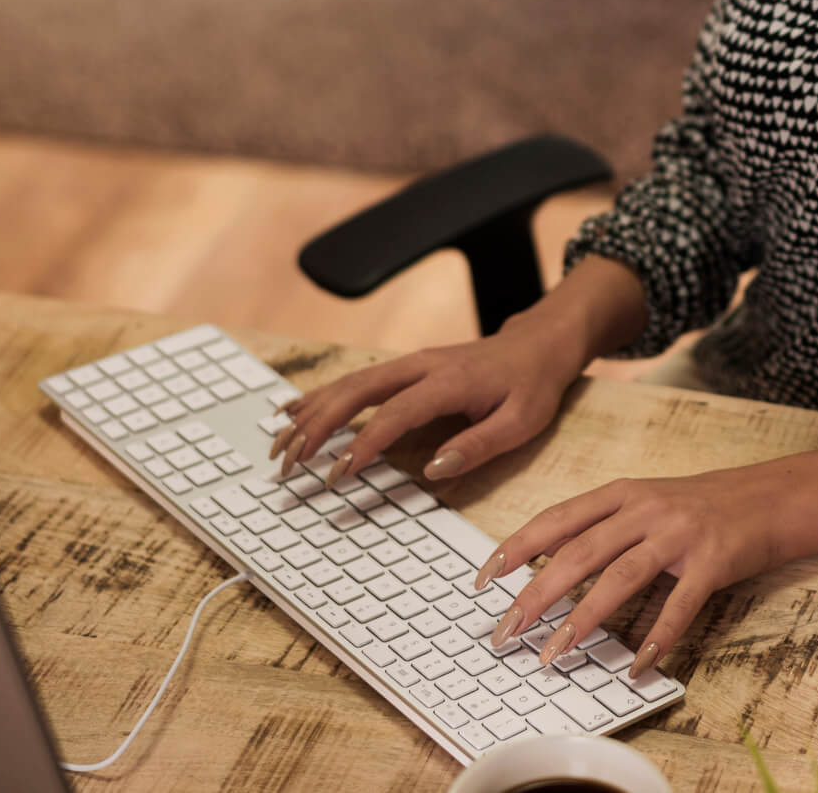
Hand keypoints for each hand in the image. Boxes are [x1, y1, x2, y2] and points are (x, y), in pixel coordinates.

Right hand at [269, 313, 590, 486]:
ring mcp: (409, 363)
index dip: (362, 444)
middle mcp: (420, 366)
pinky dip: (320, 397)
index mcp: (449, 382)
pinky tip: (292, 413)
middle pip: (355, 392)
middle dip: (316, 427)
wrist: (539, 343)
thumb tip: (434, 470)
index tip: (335, 474)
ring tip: (278, 446)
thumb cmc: (532, 384)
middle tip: (287, 464)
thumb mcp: (523, 420)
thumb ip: (480, 445)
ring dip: (310, 413)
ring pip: (348, 384)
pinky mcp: (405, 368)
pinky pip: (354, 380)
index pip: (395, 415)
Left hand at [472, 466, 791, 679]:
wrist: (771, 498)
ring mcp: (679, 535)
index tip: (484, 579)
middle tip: (507, 631)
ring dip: (582, 620)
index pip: (558, 519)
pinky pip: (680, 605)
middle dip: (536, 594)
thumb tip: (545, 560)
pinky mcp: (713, 561)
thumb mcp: (645, 502)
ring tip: (554, 655)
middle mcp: (646, 510)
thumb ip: (601, 526)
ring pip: (620, 578)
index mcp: (623, 495)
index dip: (517, 548)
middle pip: (579, 552)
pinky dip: (657, 637)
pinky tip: (636, 665)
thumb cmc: (702, 506)